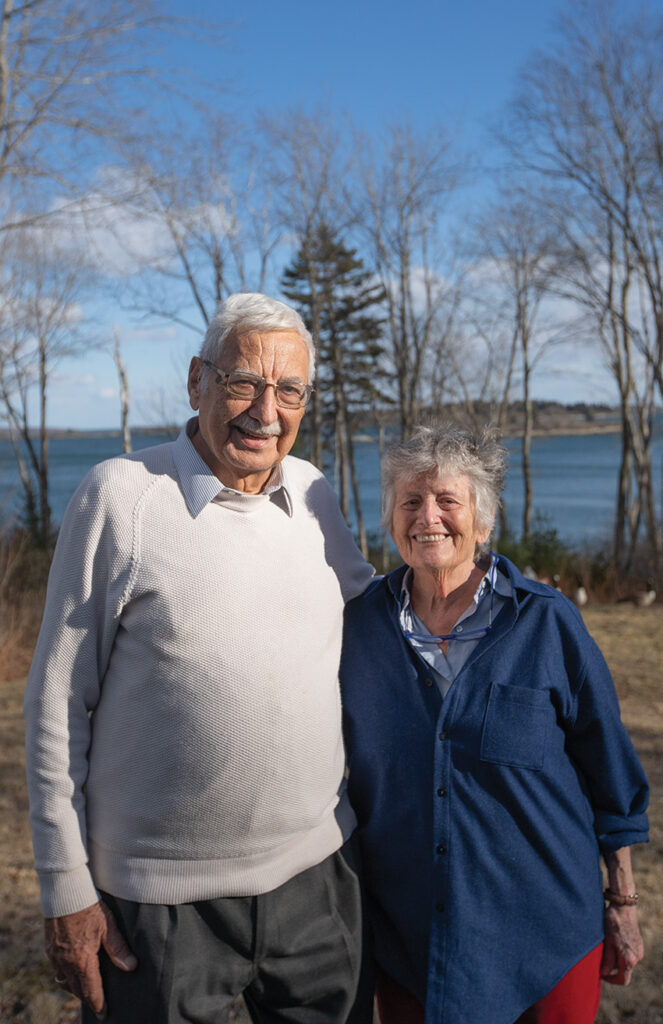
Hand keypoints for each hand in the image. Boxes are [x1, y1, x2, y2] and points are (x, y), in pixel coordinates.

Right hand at [45, 900, 136, 1016]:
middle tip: (97, 1003)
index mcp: (82, 960)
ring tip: (86, 989)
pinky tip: (72, 970)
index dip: (98, 1003)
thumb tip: (131, 967)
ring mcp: (56, 956)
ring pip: (66, 980)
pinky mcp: (50, 947)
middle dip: (87, 997)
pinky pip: (58, 969)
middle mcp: (66, 962)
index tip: (104, 1013)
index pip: (91, 990)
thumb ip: (119, 948)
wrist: (64, 891)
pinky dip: (66, 975)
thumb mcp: (108, 925)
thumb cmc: (88, 906)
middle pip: (77, 988)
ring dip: (76, 987)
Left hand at [600, 904, 643, 985]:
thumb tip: (604, 974)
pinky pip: (629, 954)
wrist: (623, 906)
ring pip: (626, 962)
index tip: (601, 975)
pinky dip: (620, 953)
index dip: (611, 980)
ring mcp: (639, 950)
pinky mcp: (638, 944)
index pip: (622, 980)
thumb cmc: (613, 922)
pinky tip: (613, 942)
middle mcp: (637, 957)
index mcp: (629, 959)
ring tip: (606, 947)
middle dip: (612, 968)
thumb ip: (607, 959)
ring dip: (616, 959)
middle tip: (600, 959)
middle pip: (623, 971)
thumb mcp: (608, 942)